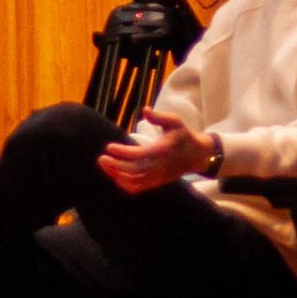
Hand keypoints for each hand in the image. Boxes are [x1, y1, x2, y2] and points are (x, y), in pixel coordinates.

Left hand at [98, 108, 212, 193]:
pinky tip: (113, 172)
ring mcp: (158, 177)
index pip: (140, 155)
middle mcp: (161, 166)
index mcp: (164, 150)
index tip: (109, 147)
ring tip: (104, 163)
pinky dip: (123, 182)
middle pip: (134, 171)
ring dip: (116, 174)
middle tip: (101, 158)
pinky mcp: (155, 183)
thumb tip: (145, 110)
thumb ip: (159, 117)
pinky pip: (137, 187)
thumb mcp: (174, 121)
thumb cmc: (182, 135)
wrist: (195, 156)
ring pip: (134, 182)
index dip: (123, 153)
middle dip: (116, 166)